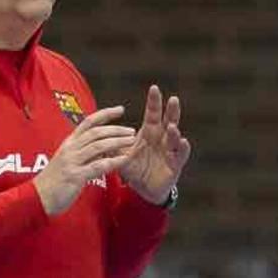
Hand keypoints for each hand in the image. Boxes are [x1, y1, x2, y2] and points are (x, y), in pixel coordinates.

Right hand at [37, 106, 135, 215]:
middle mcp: (70, 148)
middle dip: (116, 129)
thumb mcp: (68, 160)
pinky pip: (97, 166)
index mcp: (70, 143)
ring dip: (117, 142)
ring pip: (98, 146)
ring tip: (132, 141)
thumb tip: (104, 146)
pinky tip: (124, 160)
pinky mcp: (75, 176)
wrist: (37, 197)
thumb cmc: (55, 181)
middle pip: (96, 132)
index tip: (120, 109)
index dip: (105, 114)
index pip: (88, 122)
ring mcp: (72, 161)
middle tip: (132, 130)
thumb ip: (84, 152)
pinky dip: (113, 162)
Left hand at [119, 85, 191, 204]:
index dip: (154, 102)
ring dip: (174, 132)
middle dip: (172, 110)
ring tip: (171, 126)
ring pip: (175, 138)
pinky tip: (183, 142)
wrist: (144, 190)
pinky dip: (182, 148)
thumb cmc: (135, 168)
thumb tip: (94, 132)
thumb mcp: (121, 155)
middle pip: (169, 121)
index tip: (154, 88)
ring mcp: (170, 151)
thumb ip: (111, 144)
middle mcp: (162, 139)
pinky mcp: (175, 165)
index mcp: (150, 133)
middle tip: (173, 99)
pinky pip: (181, 155)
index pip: (153, 114)